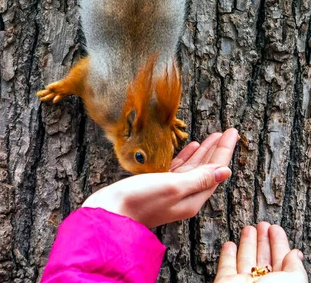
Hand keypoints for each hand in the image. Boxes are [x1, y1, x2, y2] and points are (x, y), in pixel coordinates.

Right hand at [82, 128, 238, 227]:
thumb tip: (224, 172)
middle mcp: (185, 197)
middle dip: (218, 149)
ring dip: (205, 152)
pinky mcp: (159, 188)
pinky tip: (192, 147)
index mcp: (192, 198)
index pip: (215, 170)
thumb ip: (198, 179)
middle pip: (208, 169)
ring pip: (196, 168)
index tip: (233, 132)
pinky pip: (181, 169)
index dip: (224, 150)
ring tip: (214, 136)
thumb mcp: (172, 187)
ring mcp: (172, 193)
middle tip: (228, 131)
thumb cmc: (139, 200)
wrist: (110, 213)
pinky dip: (188, 157)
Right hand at [215, 222, 306, 282]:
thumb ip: (295, 268)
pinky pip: (226, 267)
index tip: (275, 229)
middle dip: (263, 240)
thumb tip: (295, 254)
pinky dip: (227, 254)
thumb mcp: (294, 282)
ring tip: (249, 228)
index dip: (279, 243)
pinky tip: (229, 244)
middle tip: (263, 224)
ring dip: (247, 243)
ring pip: (245, 260)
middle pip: (263, 259)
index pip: (281, 262)